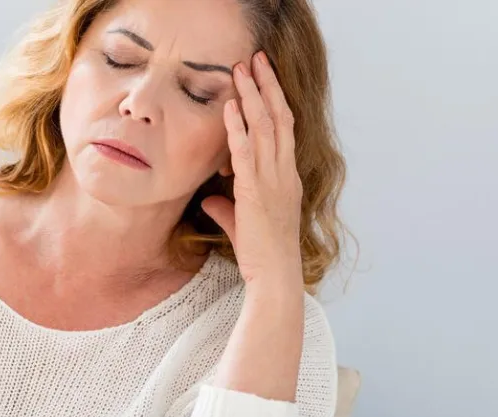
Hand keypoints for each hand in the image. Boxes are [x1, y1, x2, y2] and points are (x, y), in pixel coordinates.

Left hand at [201, 51, 303, 288]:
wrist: (274, 276)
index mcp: (286, 177)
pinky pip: (247, 152)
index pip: (283, 129)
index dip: (274, 100)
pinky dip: (238, 127)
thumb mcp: (241, 225)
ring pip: (265, 127)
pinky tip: (230, 107)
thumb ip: (228, 208)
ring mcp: (274, 180)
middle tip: (256, 58)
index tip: (264, 76)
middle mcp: (284, 173)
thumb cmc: (261, 253)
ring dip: (252, 96)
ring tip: (241, 69)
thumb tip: (212, 199)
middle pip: (278, 118)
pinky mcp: (256, 192)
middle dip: (267, 85)